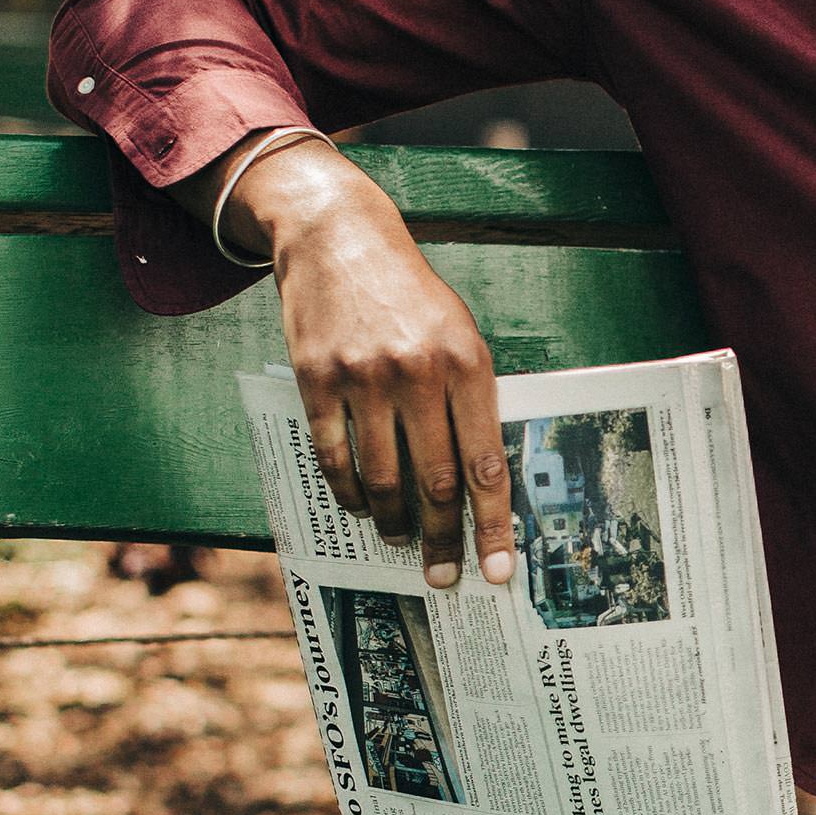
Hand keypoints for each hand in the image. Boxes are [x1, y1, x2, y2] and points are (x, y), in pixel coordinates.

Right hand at [183, 136, 517, 592]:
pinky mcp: (316, 381)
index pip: (486, 464)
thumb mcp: (461, 333)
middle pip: (434, 483)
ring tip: (401, 539)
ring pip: (382, 479)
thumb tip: (483, 480)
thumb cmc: (411, 295)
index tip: (499, 570)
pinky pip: (334, 459)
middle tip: (444, 576)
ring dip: (393, 523)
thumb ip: (472, 399)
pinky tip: (362, 507)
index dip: (494, 525)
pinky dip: (350, 494)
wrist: (340, 238)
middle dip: (442, 540)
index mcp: (467, 364)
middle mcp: (418, 373)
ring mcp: (364, 378)